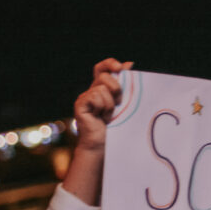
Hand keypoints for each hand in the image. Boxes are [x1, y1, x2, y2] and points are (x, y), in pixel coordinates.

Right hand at [64, 58, 132, 205]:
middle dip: (116, 90)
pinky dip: (102, 107)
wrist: (105, 145)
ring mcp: (85, 97)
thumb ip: (126, 85)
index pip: (102, 67)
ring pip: (102, 88)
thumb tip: (130, 64)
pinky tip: (101, 117)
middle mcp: (92, 91)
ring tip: (108, 116)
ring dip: (111, 104)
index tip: (121, 67)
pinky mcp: (80, 104)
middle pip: (105, 77)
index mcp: (102, 88)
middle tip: (118, 104)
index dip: (110, 64)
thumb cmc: (119, 126)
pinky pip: (95, 96)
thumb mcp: (125, 103)